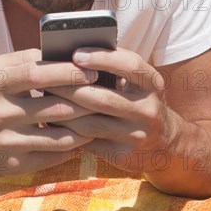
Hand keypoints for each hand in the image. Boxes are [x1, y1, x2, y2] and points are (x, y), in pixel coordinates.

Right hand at [0, 48, 96, 176]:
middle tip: (106, 94)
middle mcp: (1, 112)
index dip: (68, 72)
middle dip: (86, 100)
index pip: (38, 74)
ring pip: (59, 135)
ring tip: (101, 117)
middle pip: (55, 106)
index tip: (92, 71)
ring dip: (85, 126)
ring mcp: (7, 141)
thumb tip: (61, 53)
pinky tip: (84, 138)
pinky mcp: (13, 165)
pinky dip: (73, 147)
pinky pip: (53, 156)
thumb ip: (25, 58)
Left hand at [45, 47, 171, 173]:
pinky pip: (88, 142)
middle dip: (70, 88)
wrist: (166, 142)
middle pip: (102, 98)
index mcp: (152, 83)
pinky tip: (52, 120)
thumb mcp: (137, 81)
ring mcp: (136, 135)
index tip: (76, 54)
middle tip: (46, 78)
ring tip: (44, 98)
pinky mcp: (123, 156)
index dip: (101, 58)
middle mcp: (147, 109)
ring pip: (91, 123)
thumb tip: (75, 54)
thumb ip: (114, 66)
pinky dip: (68, 130)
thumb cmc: (139, 98)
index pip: (129, 65)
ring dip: (64, 110)